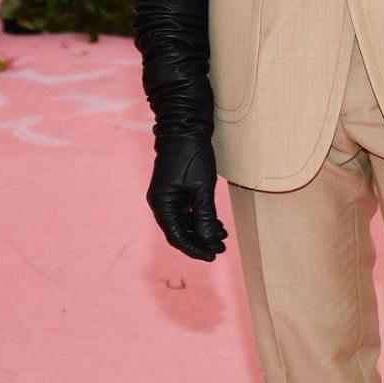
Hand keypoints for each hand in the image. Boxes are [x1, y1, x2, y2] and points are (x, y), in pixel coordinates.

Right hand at [147, 136, 226, 261]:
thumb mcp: (202, 188)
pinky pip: (186, 212)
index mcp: (162, 204)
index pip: (177, 236)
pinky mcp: (175, 191)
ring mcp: (167, 197)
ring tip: (222, 236)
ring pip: (184, 223)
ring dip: (202, 231)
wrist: (185, 127)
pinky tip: (216, 224)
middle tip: (221, 247)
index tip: (212, 255)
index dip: (195, 249)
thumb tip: (209, 240)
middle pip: (179, 232)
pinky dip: (200, 219)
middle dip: (200, 241)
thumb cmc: (192, 155)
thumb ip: (205, 216)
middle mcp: (161, 203)